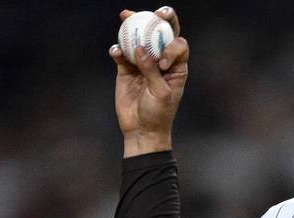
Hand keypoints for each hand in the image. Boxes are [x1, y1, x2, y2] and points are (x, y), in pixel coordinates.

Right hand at [110, 7, 188, 156]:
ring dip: (132, 27)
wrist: (141, 130)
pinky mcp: (126, 70)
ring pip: (138, 40)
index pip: (178, 45)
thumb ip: (152, 71)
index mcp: (177, 67)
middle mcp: (161, 61)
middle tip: (154, 11)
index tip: (162, 62)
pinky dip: (118, 50)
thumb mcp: (160, 94)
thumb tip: (140, 48)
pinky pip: (121, 54)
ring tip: (125, 16)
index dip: (171, 46)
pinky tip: (115, 51)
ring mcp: (143, 64)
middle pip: (160, 35)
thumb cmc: (158, 114)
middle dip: (159, 20)